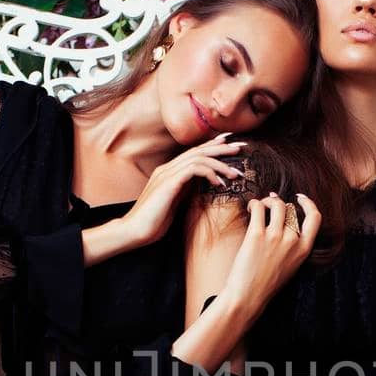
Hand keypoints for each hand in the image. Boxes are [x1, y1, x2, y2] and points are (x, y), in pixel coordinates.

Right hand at [120, 132, 246, 247]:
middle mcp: (168, 168)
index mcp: (169, 171)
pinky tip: (220, 183)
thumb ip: (185, 190)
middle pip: (199, 150)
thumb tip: (202, 185)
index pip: (194, 153)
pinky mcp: (168, 183)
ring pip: (199, 157)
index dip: (213, 146)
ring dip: (220, 163)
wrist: (134, 231)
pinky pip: (194, 169)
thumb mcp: (174, 202)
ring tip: (236, 172)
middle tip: (242, 147)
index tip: (231, 144)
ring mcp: (167, 174)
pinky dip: (210, 173)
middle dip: (222, 147)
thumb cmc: (153, 221)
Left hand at [219, 193, 320, 315]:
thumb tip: (285, 220)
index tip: (299, 198)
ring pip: (276, 204)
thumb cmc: (266, 283)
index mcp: (304, 249)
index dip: (308, 203)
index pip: (315, 217)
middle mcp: (292, 241)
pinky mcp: (257, 235)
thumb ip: (293, 245)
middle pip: (290, 209)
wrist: (248, 296)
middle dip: (278, 202)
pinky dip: (253, 204)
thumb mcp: (290, 265)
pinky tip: (250, 209)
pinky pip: (258, 208)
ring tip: (258, 206)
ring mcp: (275, 237)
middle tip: (269, 202)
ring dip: (267, 200)